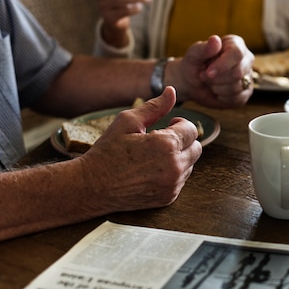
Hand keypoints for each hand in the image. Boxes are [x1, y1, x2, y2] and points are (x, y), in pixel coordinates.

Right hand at [78, 87, 201, 211]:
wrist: (92, 187)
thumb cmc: (108, 152)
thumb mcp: (127, 122)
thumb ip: (154, 107)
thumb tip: (172, 91)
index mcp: (166, 145)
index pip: (192, 130)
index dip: (179, 124)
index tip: (168, 125)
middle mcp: (174, 167)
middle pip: (197, 148)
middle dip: (183, 141)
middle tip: (161, 140)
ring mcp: (172, 185)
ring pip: (190, 164)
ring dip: (178, 157)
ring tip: (153, 157)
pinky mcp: (169, 197)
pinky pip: (181, 180)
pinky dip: (172, 173)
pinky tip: (151, 170)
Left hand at [169, 35, 253, 107]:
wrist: (192, 83)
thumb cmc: (194, 65)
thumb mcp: (193, 55)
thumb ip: (204, 48)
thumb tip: (215, 40)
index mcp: (235, 44)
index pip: (237, 53)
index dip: (222, 65)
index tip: (208, 72)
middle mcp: (246, 58)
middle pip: (238, 72)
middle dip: (216, 79)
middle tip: (204, 76)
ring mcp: (248, 75)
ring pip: (237, 87)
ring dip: (217, 88)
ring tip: (210, 82)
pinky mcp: (246, 91)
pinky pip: (237, 98)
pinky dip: (222, 97)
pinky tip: (217, 91)